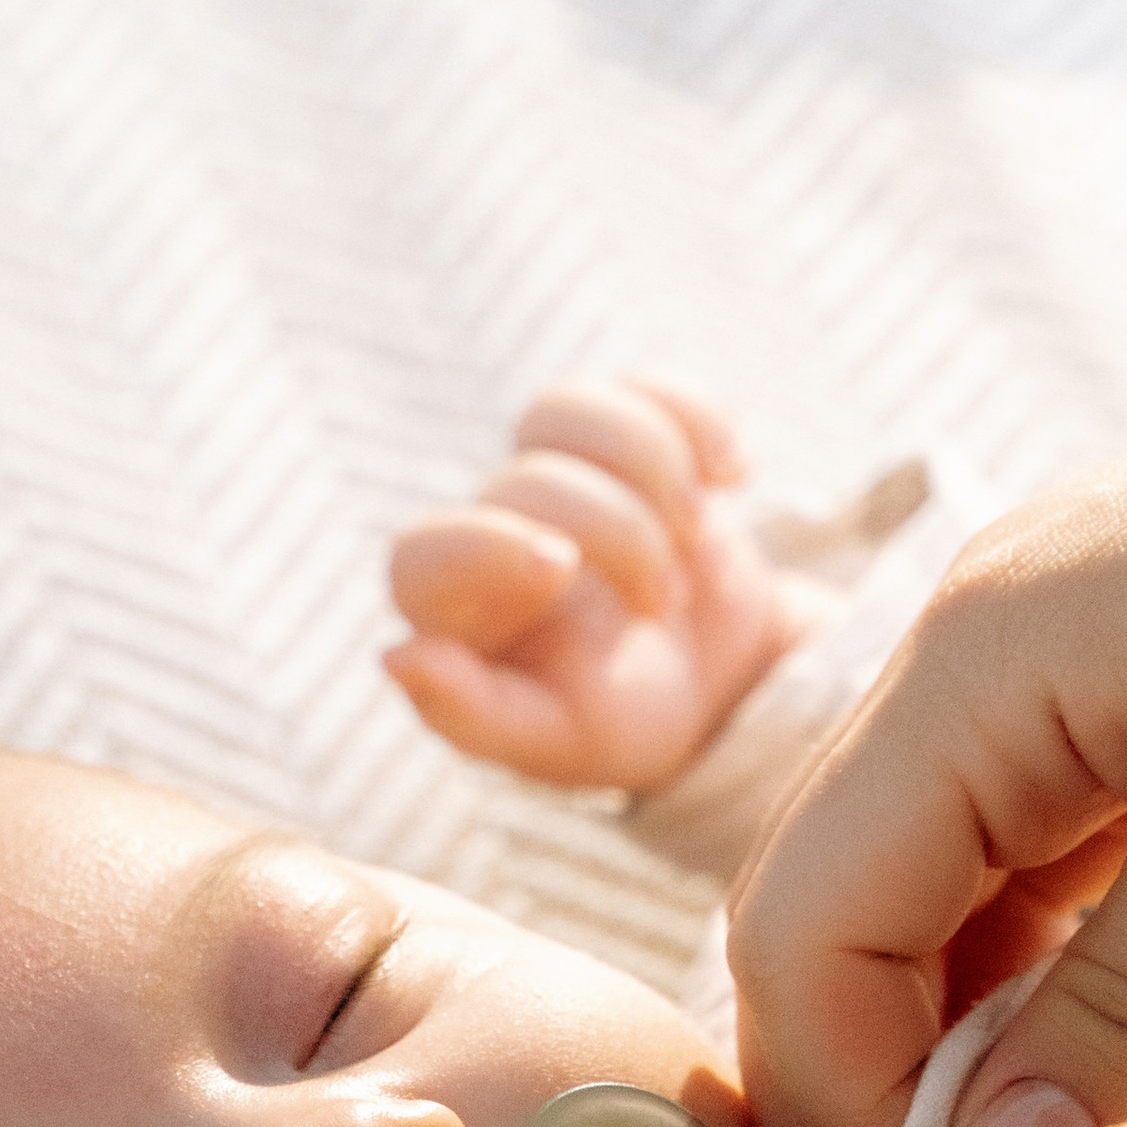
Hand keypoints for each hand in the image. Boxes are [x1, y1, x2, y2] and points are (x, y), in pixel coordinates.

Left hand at [385, 375, 799, 793]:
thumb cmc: (617, 722)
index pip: (424, 553)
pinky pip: (647, 386)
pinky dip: (700, 420)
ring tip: (694, 538)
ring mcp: (561, 473)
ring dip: (655, 467)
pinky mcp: (627, 440)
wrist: (718, 687)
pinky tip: (731, 475)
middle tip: (662, 606)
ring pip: (571, 410)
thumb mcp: (553, 739)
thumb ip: (469, 712)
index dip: (486, 547)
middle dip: (618, 534)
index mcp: (456, 609)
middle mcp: (493, 528)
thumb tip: (394, 657)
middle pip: (528, 479)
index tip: (562, 569)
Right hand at [731, 240, 1126, 1126]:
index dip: (843, 1098)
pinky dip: (1062, 991)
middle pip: (841, 925)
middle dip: (885, 1086)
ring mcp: (1057, 691)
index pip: (800, 928)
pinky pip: (1046, 885)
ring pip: (942, 915)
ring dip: (977, 1049)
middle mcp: (975, 673)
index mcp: (967, 667)